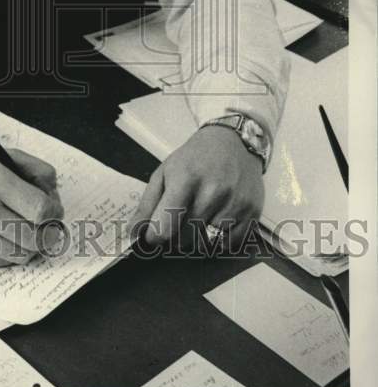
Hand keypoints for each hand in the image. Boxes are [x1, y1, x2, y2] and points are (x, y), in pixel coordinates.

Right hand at [0, 148, 63, 266]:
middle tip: (46, 227)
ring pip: (20, 255)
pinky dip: (9, 252)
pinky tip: (3, 237)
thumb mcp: (1, 157)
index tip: (53, 210)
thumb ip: (35, 169)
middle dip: (47, 234)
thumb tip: (55, 194)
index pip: (40, 209)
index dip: (53, 213)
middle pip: (34, 239)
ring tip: (24, 231)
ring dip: (29, 245)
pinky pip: (0, 262)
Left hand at [131, 126, 264, 249]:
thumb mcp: (164, 172)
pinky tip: (214, 222)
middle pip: (185, 238)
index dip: (154, 238)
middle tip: (175, 223)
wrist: (233, 142)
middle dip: (175, 238)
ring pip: (207, 243)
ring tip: (196, 218)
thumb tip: (134, 233)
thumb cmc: (195, 158)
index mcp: (185, 179)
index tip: (152, 236)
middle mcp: (213, 192)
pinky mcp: (252, 212)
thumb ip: (147, 204)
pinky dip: (218, 241)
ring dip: (197, 239)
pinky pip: (230, 244)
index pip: (165, 226)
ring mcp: (235, 203)